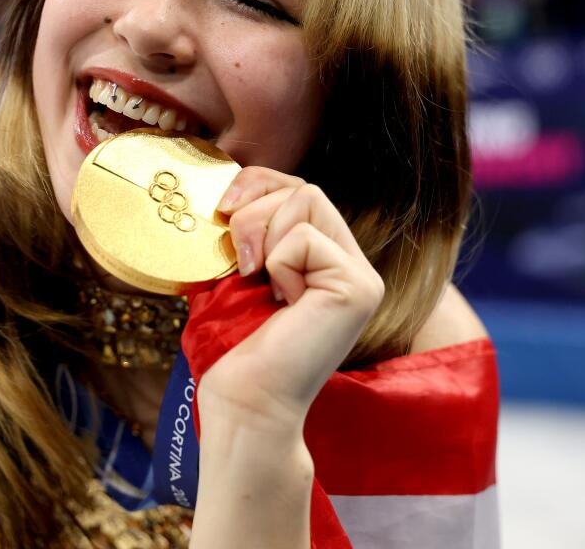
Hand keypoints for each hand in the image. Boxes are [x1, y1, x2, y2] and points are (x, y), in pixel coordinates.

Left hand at [198, 167, 384, 426]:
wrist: (247, 401)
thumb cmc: (236, 346)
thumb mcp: (240, 272)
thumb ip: (251, 228)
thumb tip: (230, 189)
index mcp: (328, 261)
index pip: (301, 190)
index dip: (259, 183)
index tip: (222, 207)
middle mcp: (354, 266)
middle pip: (305, 187)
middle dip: (254, 207)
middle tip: (238, 256)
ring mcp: (362, 277)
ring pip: (307, 198)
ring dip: (262, 233)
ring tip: (257, 278)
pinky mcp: (358, 286)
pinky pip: (303, 237)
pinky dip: (277, 263)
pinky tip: (282, 302)